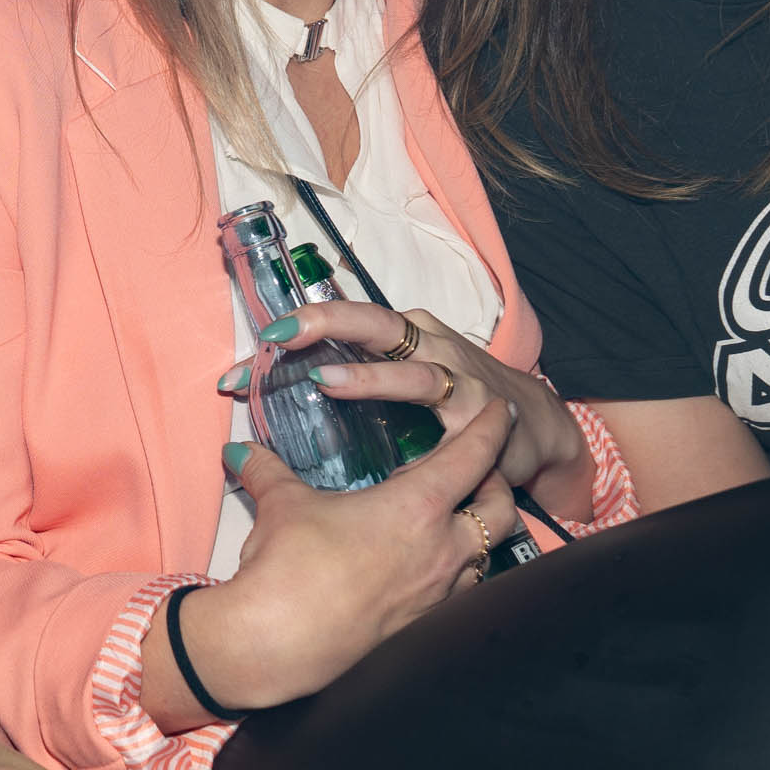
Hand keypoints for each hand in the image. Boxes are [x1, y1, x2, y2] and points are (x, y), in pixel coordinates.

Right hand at [160, 395, 518, 719]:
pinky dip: (457, 570)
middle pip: (501, 509)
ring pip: (487, 555)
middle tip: (478, 470)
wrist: (275, 644)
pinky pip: (460, 591)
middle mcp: (441, 549)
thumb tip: (241, 452)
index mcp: (417, 507)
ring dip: (479, 532)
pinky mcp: (422, 626)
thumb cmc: (288, 568)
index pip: (474, 455)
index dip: (492, 427)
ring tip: (453, 519)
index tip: (503, 411)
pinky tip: (426, 566)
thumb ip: (267, 470)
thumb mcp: (282, 505)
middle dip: (498, 483)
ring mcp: (437, 593)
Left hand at [223, 302, 590, 513]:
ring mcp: (455, 374)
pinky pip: (450, 420)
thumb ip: (344, 394)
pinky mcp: (480, 413)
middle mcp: (425, 342)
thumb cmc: (453, 400)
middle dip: (322, 322)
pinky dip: (428, 432)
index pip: (336, 325)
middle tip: (278, 334)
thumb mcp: (394, 388)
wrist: (531, 422)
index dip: (289, 339)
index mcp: (398, 334)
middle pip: (368, 321)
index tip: (237, 369)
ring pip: (408, 367)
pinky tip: (403, 448)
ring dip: (368, 375)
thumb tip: (266, 424)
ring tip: (325, 380)